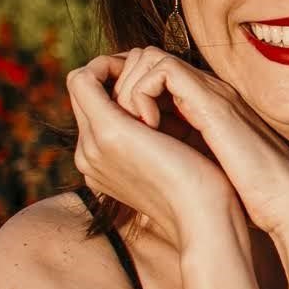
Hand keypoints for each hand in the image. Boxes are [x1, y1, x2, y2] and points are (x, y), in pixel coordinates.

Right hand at [68, 52, 240, 247]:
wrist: (206, 217)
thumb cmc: (202, 192)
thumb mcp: (170, 159)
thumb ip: (154, 139)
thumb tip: (159, 118)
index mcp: (101, 163)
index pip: (91, 108)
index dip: (115, 84)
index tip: (152, 83)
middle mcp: (88, 155)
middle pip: (83, 92)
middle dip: (116, 73)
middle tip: (157, 78)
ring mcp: (92, 144)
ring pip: (82, 80)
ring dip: (119, 74)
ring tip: (160, 91)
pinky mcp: (109, 130)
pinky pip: (87, 78)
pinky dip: (117, 71)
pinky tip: (157, 92)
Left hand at [89, 46, 288, 240]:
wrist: (286, 204)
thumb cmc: (248, 198)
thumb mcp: (199, 167)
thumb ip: (175, 151)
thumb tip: (138, 158)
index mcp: (199, 107)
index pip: (148, 75)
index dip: (123, 92)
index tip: (117, 126)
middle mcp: (203, 91)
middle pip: (142, 59)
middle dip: (118, 87)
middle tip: (119, 124)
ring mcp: (209, 91)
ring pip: (146, 58)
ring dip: (126, 90)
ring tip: (131, 128)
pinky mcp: (210, 98)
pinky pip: (159, 69)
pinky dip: (141, 95)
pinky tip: (149, 129)